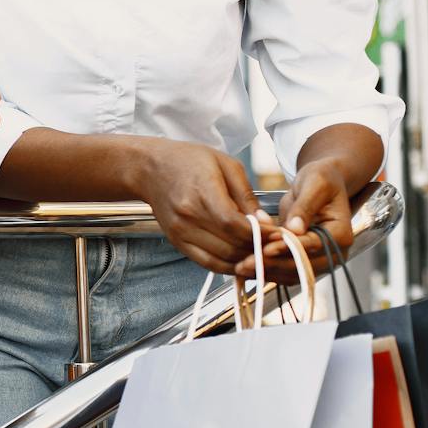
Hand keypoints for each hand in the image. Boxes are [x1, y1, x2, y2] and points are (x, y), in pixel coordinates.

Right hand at [131, 138, 266, 274]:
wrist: (149, 169)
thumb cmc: (188, 160)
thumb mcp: (225, 165)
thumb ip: (246, 196)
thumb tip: (266, 223)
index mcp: (202, 193)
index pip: (235, 225)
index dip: (261, 234)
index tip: (278, 234)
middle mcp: (188, 216)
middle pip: (231, 245)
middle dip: (258, 249)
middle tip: (276, 245)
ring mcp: (180, 232)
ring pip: (222, 258)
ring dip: (246, 259)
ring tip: (262, 252)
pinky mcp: (177, 242)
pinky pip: (207, 263)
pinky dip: (228, 266)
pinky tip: (241, 260)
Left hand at [245, 158, 353, 277]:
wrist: (320, 185)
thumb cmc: (321, 180)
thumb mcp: (315, 184)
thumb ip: (305, 206)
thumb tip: (295, 228)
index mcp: (340, 234)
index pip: (313, 246)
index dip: (289, 248)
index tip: (267, 249)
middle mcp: (333, 252)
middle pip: (302, 266)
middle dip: (273, 265)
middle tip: (246, 263)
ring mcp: (319, 259)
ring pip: (292, 273)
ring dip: (267, 272)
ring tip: (240, 268)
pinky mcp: (304, 260)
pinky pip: (285, 271)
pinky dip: (267, 270)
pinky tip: (245, 268)